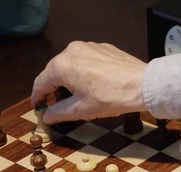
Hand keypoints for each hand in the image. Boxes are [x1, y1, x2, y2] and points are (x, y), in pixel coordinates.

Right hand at [31, 41, 147, 123]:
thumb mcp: (81, 109)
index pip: (41, 82)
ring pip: (71, 63)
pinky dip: (84, 71)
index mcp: (61, 65)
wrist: (142, 85)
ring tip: (77, 95)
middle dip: (54, 88)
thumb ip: (59, 112)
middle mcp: (71, 50)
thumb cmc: (110, 98)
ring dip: (69, 79)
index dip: (37, 97)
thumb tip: (46, 116)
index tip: (38, 106)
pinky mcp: (103, 47)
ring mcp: (88, 46)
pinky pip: (86, 59)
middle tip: (57, 104)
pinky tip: (93, 84)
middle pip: (55, 71)